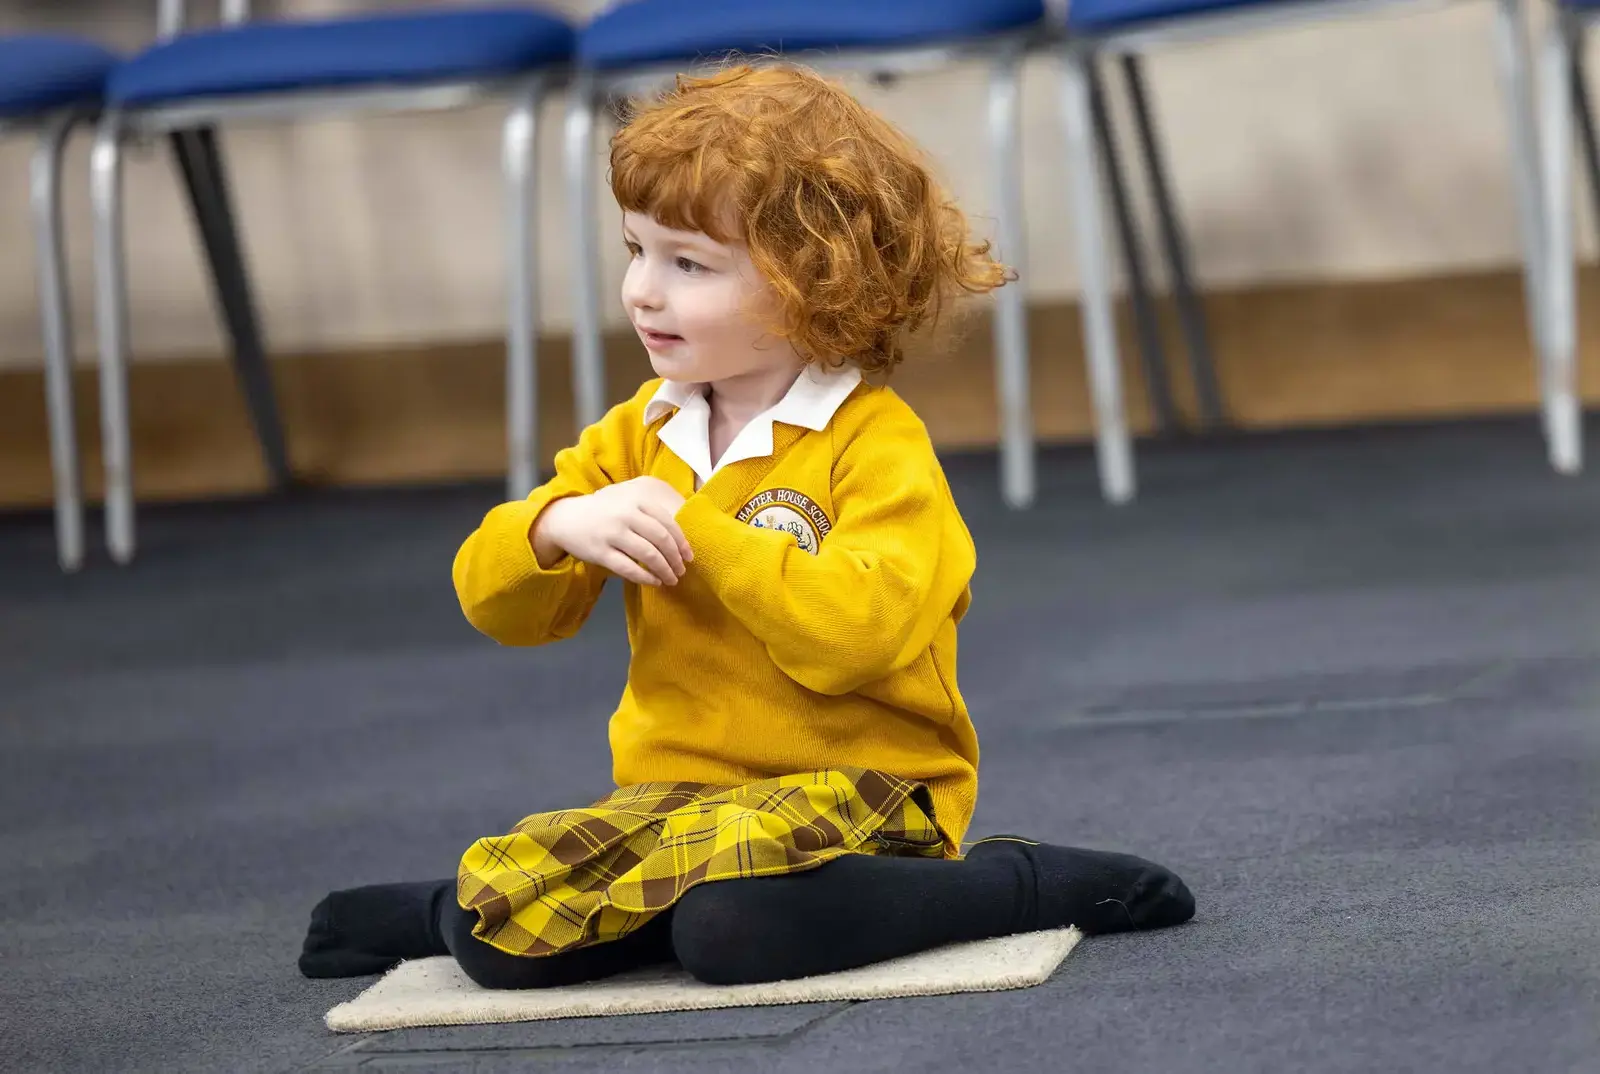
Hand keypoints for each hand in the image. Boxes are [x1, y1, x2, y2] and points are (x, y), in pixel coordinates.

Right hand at [531, 477, 692, 585]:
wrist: (565, 518)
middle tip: (681, 570)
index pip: (668, 523)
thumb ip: (648, 510)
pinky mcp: (600, 552)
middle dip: (675, 558)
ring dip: (664, 570)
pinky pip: (629, 568)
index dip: (682, 542)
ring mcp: (612, 533)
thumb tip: (680, 529)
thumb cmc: (603, 511)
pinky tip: (654, 582)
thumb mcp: (625, 500)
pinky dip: (645, 578)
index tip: (689, 556)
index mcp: (635, 501)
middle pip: (661, 539)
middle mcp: (625, 515)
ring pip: (648, 555)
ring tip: (671, 579)